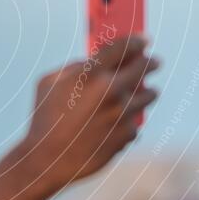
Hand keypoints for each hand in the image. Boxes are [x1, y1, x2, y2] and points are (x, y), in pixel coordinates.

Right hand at [20, 35, 160, 196]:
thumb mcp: (49, 83)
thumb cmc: (44, 118)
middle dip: (151, 61)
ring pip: (148, 95)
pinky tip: (121, 123)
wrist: (47, 159)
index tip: (143, 40)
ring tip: (149, 91)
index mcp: (91, 73)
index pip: (125, 46)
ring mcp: (122, 114)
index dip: (137, 40)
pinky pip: (135, 122)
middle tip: (154, 61)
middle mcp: (111, 90)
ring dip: (148, 91)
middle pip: (144, 67)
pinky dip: (130, 122)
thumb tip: (96, 61)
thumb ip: (74, 67)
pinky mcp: (126, 135)